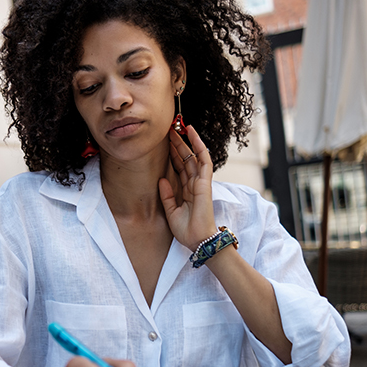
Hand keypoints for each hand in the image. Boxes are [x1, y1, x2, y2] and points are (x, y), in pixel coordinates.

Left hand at [159, 125, 216, 250]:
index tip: (165, 142)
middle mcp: (194, 183)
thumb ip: (167, 196)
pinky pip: (204, 160)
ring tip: (179, 127)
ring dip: (187, 141)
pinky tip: (193, 135)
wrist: (197, 240)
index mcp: (187, 190)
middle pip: (186, 158)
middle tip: (169, 129)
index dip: (174, 154)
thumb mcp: (171, 212)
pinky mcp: (205, 182)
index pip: (180, 167)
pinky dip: (199, 146)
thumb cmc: (187, 230)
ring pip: (194, 156)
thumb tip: (161, 179)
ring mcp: (200, 182)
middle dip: (178, 143)